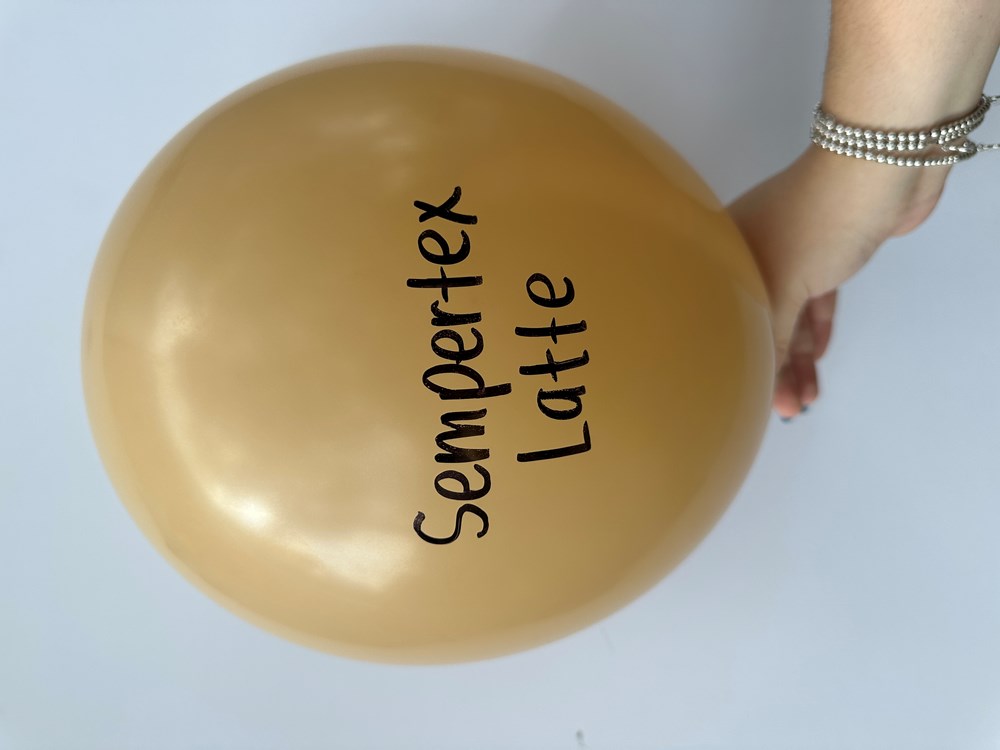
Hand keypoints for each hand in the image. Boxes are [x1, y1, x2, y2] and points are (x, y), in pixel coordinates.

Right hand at [729, 146, 949, 417]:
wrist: (877, 174)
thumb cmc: (811, 226)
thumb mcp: (782, 289)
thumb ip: (772, 340)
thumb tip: (762, 387)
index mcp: (726, 251)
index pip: (720, 313)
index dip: (730, 354)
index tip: (739, 393)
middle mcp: (752, 251)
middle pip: (757, 319)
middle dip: (771, 365)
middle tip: (783, 408)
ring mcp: (791, 251)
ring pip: (789, 314)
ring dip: (799, 356)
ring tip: (804, 398)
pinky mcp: (828, 255)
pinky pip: (815, 302)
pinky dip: (817, 330)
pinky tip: (817, 361)